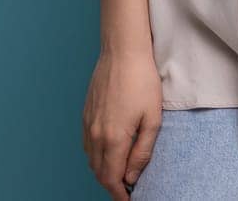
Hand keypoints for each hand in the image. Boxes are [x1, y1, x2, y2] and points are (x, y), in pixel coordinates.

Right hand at [81, 48, 162, 196]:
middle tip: (126, 190)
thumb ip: (142, 152)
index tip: (128, 200)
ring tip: (119, 174)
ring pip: (91, 159)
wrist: (122, 52)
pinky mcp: (86, 113)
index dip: (119, 194)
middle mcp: (96, 134)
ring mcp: (88, 123)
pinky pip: (87, 144)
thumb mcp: (152, 119)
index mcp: (113, 138)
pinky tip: (107, 153)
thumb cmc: (142, 81)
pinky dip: (95, 156)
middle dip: (111, 185)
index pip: (111, 178)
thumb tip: (131, 176)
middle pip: (99, 172)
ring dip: (103, 171)